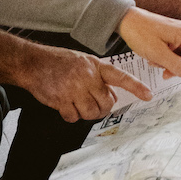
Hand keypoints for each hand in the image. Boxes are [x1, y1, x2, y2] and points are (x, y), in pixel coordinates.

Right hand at [18, 46, 152, 122]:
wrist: (32, 63)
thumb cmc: (58, 62)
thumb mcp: (83, 63)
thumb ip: (99, 78)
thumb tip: (112, 97)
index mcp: (94, 66)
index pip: (120, 76)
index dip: (135, 86)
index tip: (148, 95)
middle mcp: (86, 77)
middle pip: (106, 103)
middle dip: (101, 108)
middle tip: (92, 104)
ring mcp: (74, 89)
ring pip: (91, 113)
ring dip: (86, 113)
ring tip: (77, 104)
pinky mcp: (61, 100)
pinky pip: (74, 117)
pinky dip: (71, 116)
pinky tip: (65, 105)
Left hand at [116, 8, 180, 77]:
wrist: (125, 20)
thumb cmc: (141, 32)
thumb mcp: (158, 53)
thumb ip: (175, 65)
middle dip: (180, 67)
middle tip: (164, 71)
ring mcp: (176, 36)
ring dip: (169, 64)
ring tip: (153, 60)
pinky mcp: (168, 38)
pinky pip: (173, 54)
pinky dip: (164, 58)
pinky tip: (151, 57)